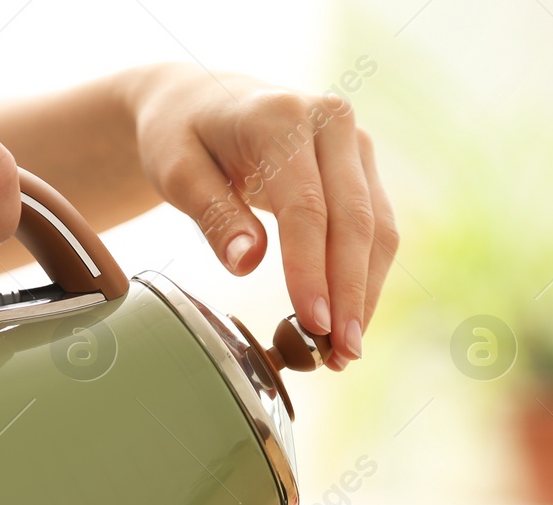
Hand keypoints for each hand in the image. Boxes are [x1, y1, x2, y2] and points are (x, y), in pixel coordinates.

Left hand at [128, 65, 398, 369]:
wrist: (202, 101)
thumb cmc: (182, 135)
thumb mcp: (175, 169)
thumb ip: (211, 213)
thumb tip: (246, 262)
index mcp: (281, 116)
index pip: (307, 207)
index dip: (313, 270)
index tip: (313, 324)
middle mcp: (330, 122)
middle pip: (354, 221)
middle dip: (350, 294)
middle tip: (340, 354)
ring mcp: (354, 144)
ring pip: (377, 229)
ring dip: (365, 294)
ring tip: (344, 352)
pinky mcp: (363, 168)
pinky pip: (376, 229)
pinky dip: (365, 279)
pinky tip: (348, 320)